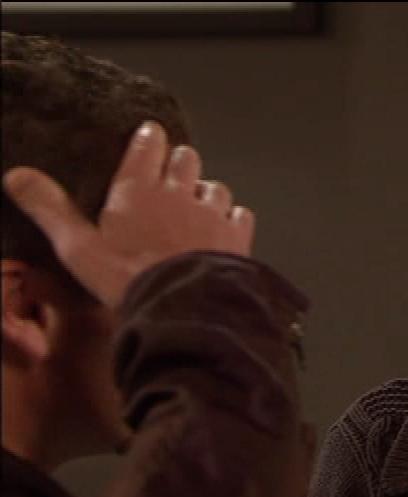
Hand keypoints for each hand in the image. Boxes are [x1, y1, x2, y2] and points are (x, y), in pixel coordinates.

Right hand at [3, 121, 253, 308]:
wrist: (185, 305)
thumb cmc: (127, 278)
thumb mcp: (78, 247)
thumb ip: (50, 209)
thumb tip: (15, 175)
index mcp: (138, 189)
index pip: (148, 145)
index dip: (150, 138)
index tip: (151, 135)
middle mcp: (178, 193)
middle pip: (186, 159)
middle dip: (180, 162)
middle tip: (172, 175)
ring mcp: (212, 213)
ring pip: (216, 186)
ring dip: (207, 193)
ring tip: (197, 207)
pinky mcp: (237, 236)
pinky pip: (240, 214)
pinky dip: (232, 218)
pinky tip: (224, 230)